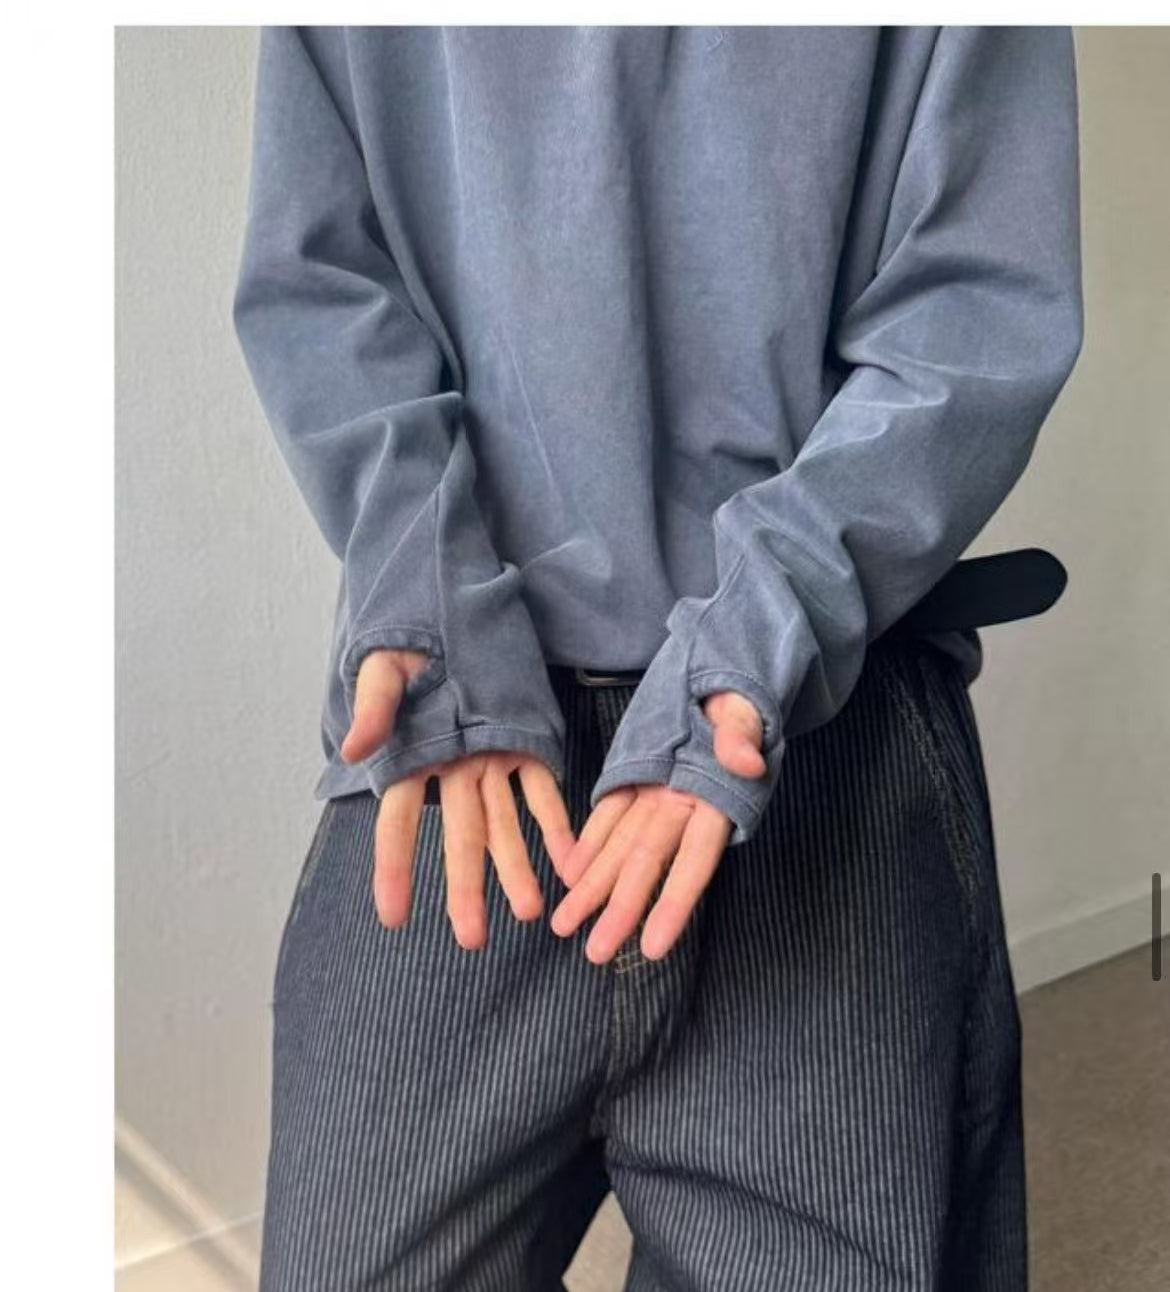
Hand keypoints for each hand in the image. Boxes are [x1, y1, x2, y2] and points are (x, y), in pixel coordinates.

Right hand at [340, 647, 575, 947]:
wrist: (451, 609)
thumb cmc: (409, 641)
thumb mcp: (383, 668)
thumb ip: (374, 708)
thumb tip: (354, 749)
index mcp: (411, 757)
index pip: (398, 823)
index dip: (393, 870)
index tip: (393, 917)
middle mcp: (452, 769)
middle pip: (458, 837)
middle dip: (466, 889)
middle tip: (472, 940)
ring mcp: (490, 759)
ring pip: (503, 824)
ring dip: (515, 867)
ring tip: (532, 912)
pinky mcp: (524, 743)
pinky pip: (541, 790)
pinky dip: (556, 825)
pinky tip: (570, 861)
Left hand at [549, 689, 766, 963]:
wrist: (722, 678)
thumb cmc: (738, 697)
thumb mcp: (744, 707)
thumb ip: (741, 733)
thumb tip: (745, 761)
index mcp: (713, 797)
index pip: (694, 861)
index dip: (674, 904)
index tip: (654, 946)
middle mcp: (681, 806)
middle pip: (648, 865)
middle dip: (620, 909)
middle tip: (594, 952)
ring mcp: (655, 796)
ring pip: (623, 849)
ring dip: (595, 888)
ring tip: (567, 927)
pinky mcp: (635, 779)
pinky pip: (609, 817)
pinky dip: (590, 846)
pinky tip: (569, 875)